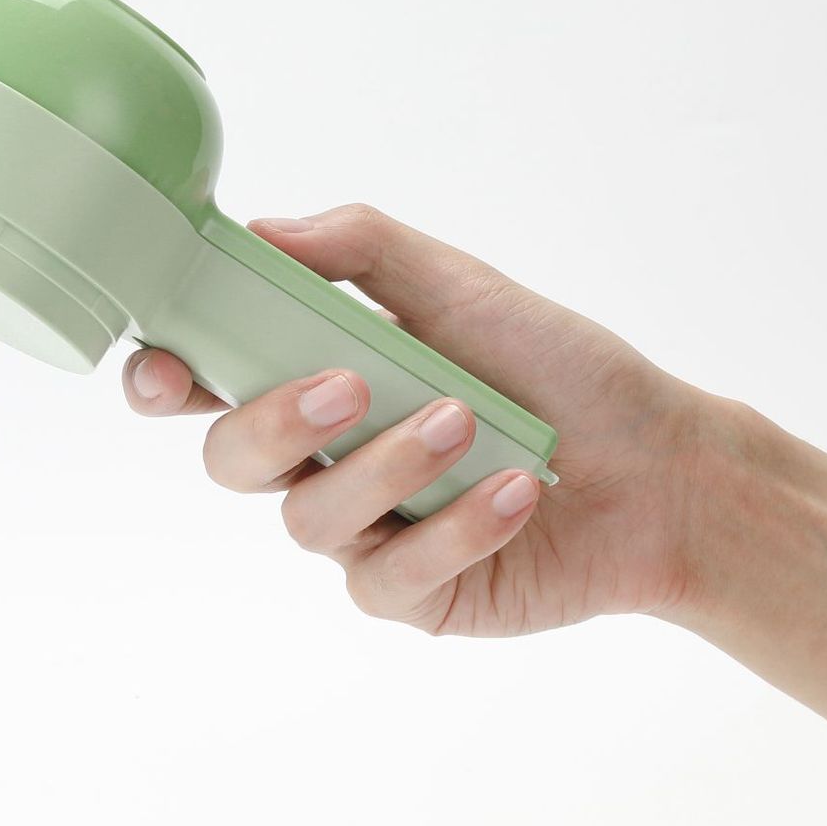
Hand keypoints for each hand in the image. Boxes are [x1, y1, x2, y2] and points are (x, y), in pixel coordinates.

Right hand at [122, 204, 713, 636]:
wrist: (662, 468)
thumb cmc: (558, 371)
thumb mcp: (463, 287)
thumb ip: (361, 250)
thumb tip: (264, 231)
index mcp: (317, 379)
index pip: (207, 383)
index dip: (164, 380)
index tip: (167, 370)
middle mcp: (326, 460)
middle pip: (231, 460)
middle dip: (272, 424)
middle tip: (348, 386)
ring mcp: (364, 533)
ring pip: (308, 520)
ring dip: (387, 465)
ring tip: (468, 424)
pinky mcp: (412, 595)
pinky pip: (389, 576)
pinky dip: (456, 528)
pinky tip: (516, 492)